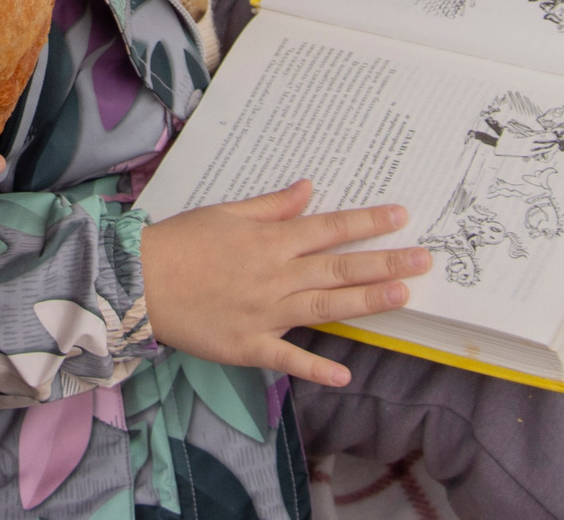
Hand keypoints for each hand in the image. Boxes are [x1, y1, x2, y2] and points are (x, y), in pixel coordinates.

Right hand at [136, 181, 430, 385]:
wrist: (138, 281)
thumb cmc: (180, 241)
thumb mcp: (225, 212)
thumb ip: (271, 205)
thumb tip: (309, 189)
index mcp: (270, 240)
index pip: (329, 228)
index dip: (367, 222)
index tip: (401, 216)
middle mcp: (275, 275)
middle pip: (339, 267)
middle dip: (385, 262)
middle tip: (425, 259)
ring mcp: (265, 313)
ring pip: (325, 306)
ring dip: (367, 302)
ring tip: (405, 295)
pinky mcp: (248, 346)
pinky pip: (288, 357)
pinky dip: (316, 367)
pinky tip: (345, 374)